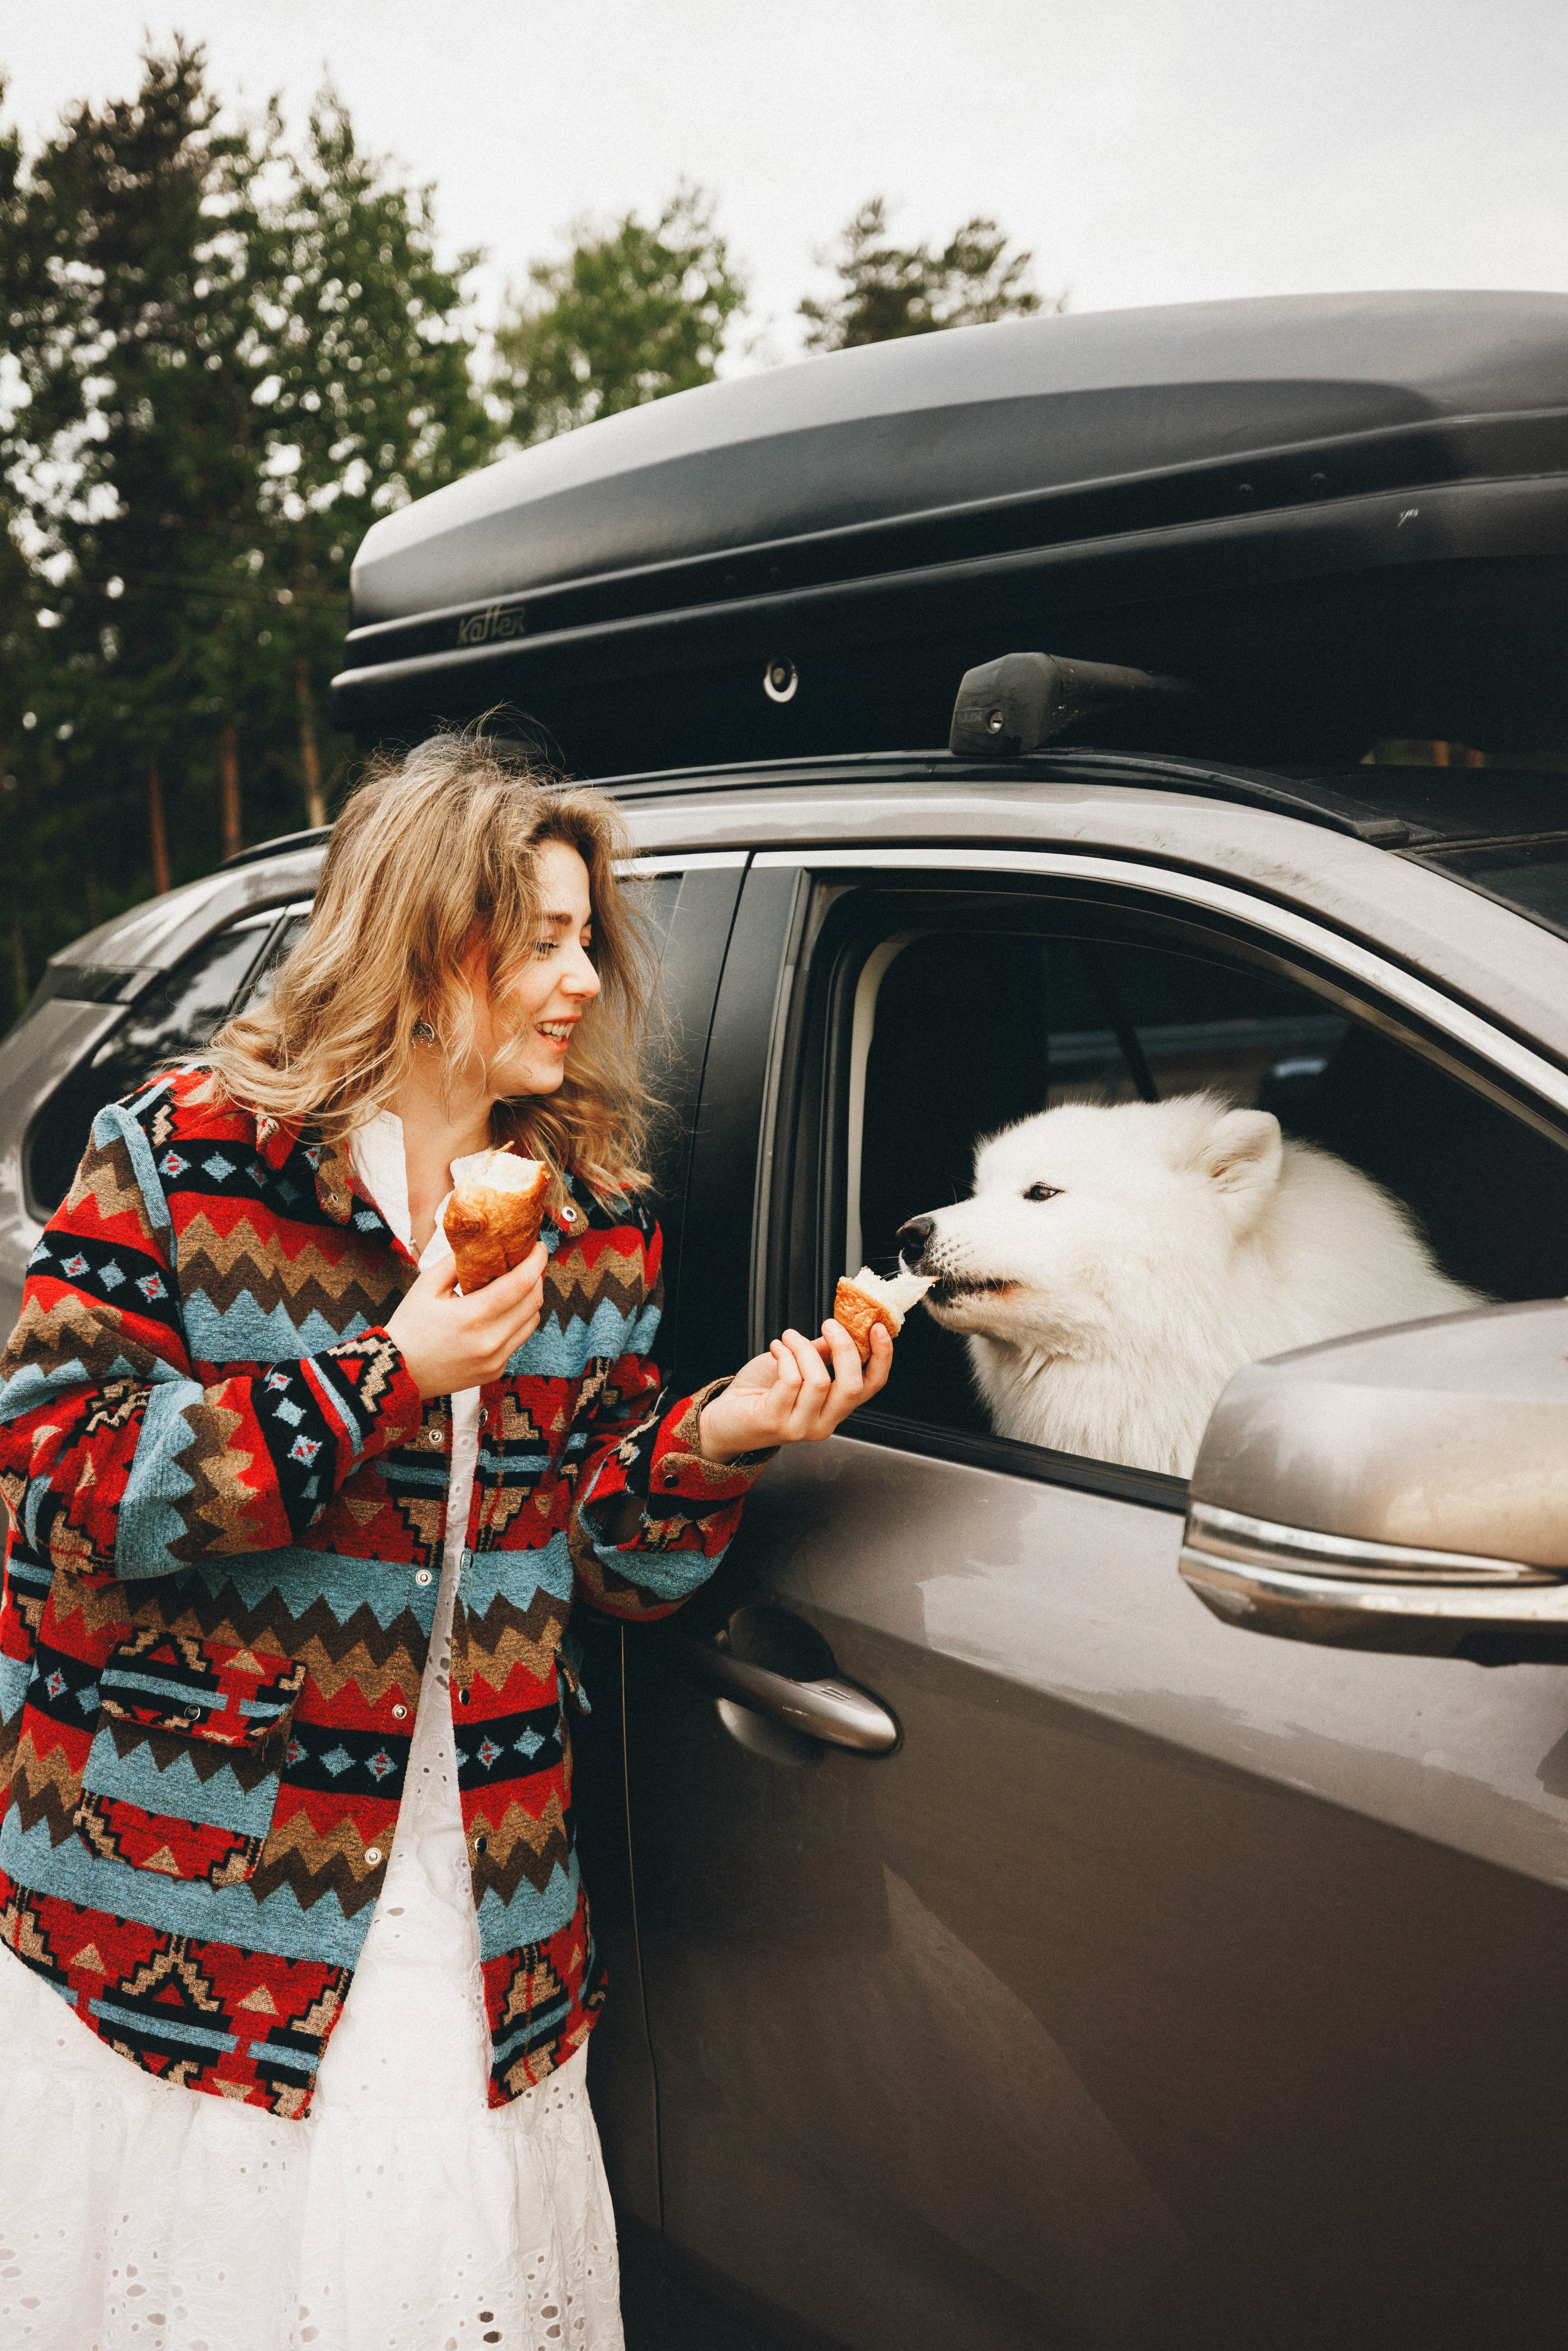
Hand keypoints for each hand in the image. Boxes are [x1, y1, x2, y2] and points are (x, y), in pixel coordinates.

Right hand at [385, 1241, 547, 1398]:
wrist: (398, 1372)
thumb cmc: (410, 1326)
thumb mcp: (427, 1285)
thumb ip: (456, 1261)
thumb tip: (482, 1240)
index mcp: (473, 1316)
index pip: (521, 1283)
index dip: (536, 1261)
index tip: (539, 1246)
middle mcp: (490, 1341)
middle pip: (533, 1302)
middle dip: (536, 1277)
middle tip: (528, 1262)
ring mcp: (495, 1359)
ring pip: (531, 1322)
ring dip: (530, 1300)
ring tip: (517, 1285)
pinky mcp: (496, 1371)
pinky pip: (518, 1340)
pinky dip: (517, 1321)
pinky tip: (502, 1312)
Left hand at [697, 1318, 892, 1463]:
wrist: (724, 1418)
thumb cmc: (759, 1394)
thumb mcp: (798, 1368)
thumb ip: (823, 1354)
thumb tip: (843, 1331)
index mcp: (835, 1408)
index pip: (872, 1386)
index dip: (882, 1357)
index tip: (878, 1327)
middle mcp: (823, 1423)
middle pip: (852, 1386)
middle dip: (844, 1348)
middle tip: (829, 1324)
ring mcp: (801, 1426)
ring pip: (819, 1380)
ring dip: (803, 1348)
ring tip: (788, 1337)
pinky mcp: (777, 1421)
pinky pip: (791, 1380)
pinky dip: (785, 1355)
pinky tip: (777, 1348)